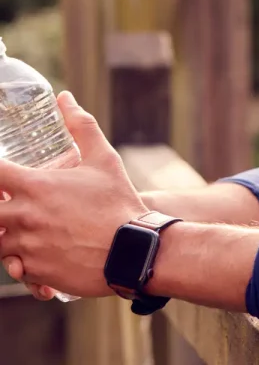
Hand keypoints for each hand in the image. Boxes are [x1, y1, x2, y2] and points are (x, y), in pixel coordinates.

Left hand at [0, 91, 146, 297]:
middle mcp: (24, 217)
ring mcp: (26, 248)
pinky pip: (13, 268)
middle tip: (11, 200)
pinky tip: (37, 253)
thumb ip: (81, 126)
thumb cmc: (117, 201)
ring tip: (25, 226)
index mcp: (36, 186)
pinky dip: (19, 261)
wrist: (132, 250)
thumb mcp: (103, 158)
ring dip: (5, 232)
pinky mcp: (34, 272)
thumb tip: (65, 99)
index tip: (3, 170)